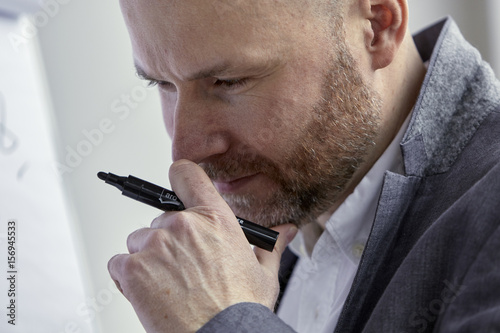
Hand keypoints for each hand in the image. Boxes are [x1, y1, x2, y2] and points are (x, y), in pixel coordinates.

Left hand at [108, 160, 297, 332]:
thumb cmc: (240, 308)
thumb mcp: (263, 273)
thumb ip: (270, 244)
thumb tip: (286, 231)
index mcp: (214, 218)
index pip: (186, 174)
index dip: (180, 179)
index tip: (177, 187)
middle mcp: (182, 225)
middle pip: (161, 219)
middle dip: (169, 241)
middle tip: (183, 268)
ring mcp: (154, 245)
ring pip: (139, 241)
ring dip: (148, 258)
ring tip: (167, 285)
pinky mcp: (132, 269)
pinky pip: (119, 263)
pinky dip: (128, 277)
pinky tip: (149, 294)